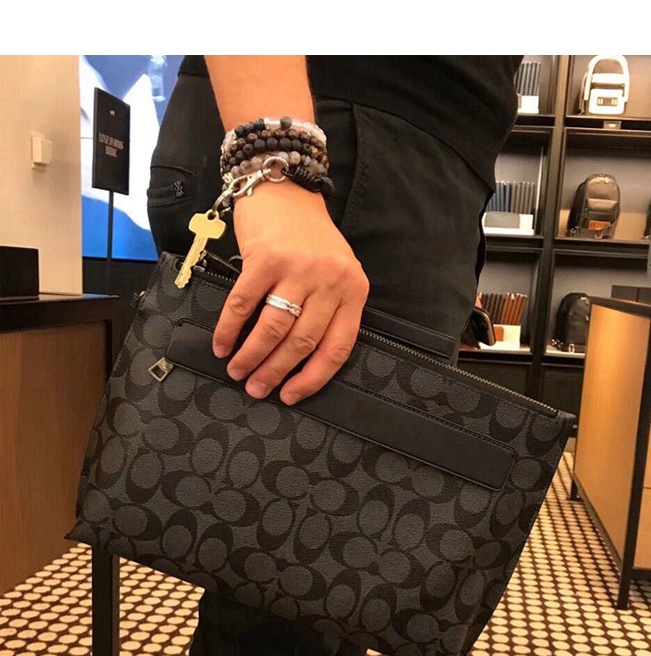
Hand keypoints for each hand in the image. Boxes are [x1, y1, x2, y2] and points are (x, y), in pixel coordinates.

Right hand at [212, 182, 369, 405]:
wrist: (287, 188)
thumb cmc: (310, 237)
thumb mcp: (336, 272)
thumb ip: (329, 309)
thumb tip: (299, 360)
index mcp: (354, 290)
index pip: (337, 348)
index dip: (312, 378)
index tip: (291, 396)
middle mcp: (330, 282)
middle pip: (302, 343)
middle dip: (275, 372)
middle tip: (256, 389)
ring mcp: (297, 270)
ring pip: (273, 329)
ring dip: (251, 356)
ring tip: (237, 371)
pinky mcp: (265, 259)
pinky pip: (243, 305)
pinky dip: (229, 329)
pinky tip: (221, 344)